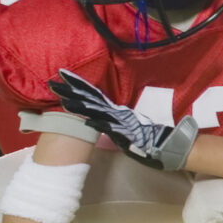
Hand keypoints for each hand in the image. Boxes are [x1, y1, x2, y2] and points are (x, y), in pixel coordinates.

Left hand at [49, 69, 197, 171]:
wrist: (169, 145)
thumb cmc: (150, 138)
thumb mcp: (129, 126)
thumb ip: (116, 122)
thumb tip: (99, 121)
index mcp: (117, 111)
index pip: (94, 95)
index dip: (79, 86)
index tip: (64, 77)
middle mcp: (116, 113)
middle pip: (90, 99)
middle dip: (72, 90)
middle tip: (53, 81)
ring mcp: (120, 123)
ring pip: (96, 111)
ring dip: (79, 105)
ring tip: (62, 97)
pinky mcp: (125, 134)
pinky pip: (109, 128)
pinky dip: (97, 123)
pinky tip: (85, 120)